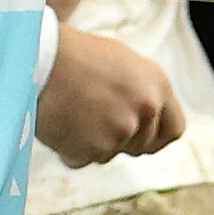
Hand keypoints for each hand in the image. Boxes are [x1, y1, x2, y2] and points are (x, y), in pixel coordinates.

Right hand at [35, 27, 185, 168]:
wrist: (39, 56)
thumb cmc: (76, 55)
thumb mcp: (124, 64)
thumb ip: (142, 92)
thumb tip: (149, 118)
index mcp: (158, 85)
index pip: (173, 130)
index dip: (154, 137)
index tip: (137, 137)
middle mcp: (146, 108)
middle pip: (140, 147)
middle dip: (118, 140)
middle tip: (90, 117)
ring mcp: (122, 130)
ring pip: (109, 154)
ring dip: (90, 143)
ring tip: (71, 113)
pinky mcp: (95, 147)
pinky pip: (81, 159)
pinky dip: (68, 149)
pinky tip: (59, 123)